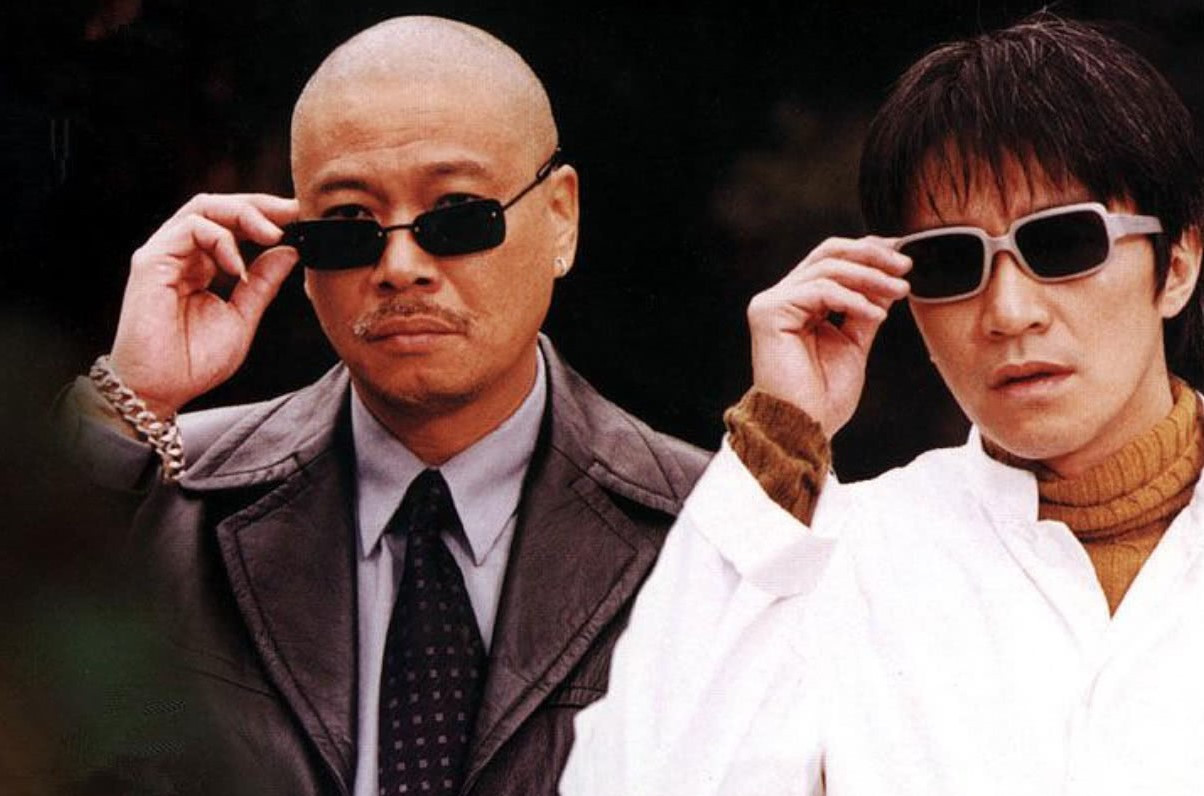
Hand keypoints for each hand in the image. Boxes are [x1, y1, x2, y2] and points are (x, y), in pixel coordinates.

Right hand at [109, 193, 299, 416]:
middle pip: (220, 207)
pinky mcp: (151, 260)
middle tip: (293, 212)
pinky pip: (190, 228)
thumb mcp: (243, 317)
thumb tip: (290, 251)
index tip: (300, 218)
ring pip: (204, 207)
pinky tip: (240, 267)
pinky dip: (221, 239)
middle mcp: (182, 254)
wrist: (162, 389)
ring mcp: (165, 254)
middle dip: (260, 205)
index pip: (232, 224)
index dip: (266, 216)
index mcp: (202, 265)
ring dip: (244, 214)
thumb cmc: (195, 361)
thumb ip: (263, 283)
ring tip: (273, 234)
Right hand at [747, 236, 910, 437]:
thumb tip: (890, 278)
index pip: (832, 260)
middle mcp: (782, 298)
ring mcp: (772, 303)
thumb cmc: (823, 397)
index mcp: (799, 304)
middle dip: (872, 254)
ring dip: (870, 277)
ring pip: (827, 268)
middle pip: (828, 252)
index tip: (904, 259)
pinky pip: (820, 290)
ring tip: (899, 291)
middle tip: (905, 266)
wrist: (804, 427)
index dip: (869, 252)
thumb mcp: (854, 343)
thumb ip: (865, 309)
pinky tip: (875, 314)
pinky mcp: (769, 312)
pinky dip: (853, 299)